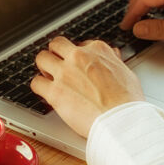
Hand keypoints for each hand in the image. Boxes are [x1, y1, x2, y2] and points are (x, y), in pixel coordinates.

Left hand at [30, 37, 144, 136]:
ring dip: (44, 67)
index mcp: (98, 50)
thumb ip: (113, 61)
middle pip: (57, 44)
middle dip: (56, 54)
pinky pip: (36, 83)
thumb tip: (112, 56)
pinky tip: (46, 93)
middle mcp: (79, 57)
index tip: (77, 64)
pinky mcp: (55, 92)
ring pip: (42, 58)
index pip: (80, 44)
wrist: (121, 120)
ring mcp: (65, 73)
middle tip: (58, 65)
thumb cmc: (128, 101)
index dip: (77, 55)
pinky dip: (39, 88)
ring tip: (49, 77)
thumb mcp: (126, 71)